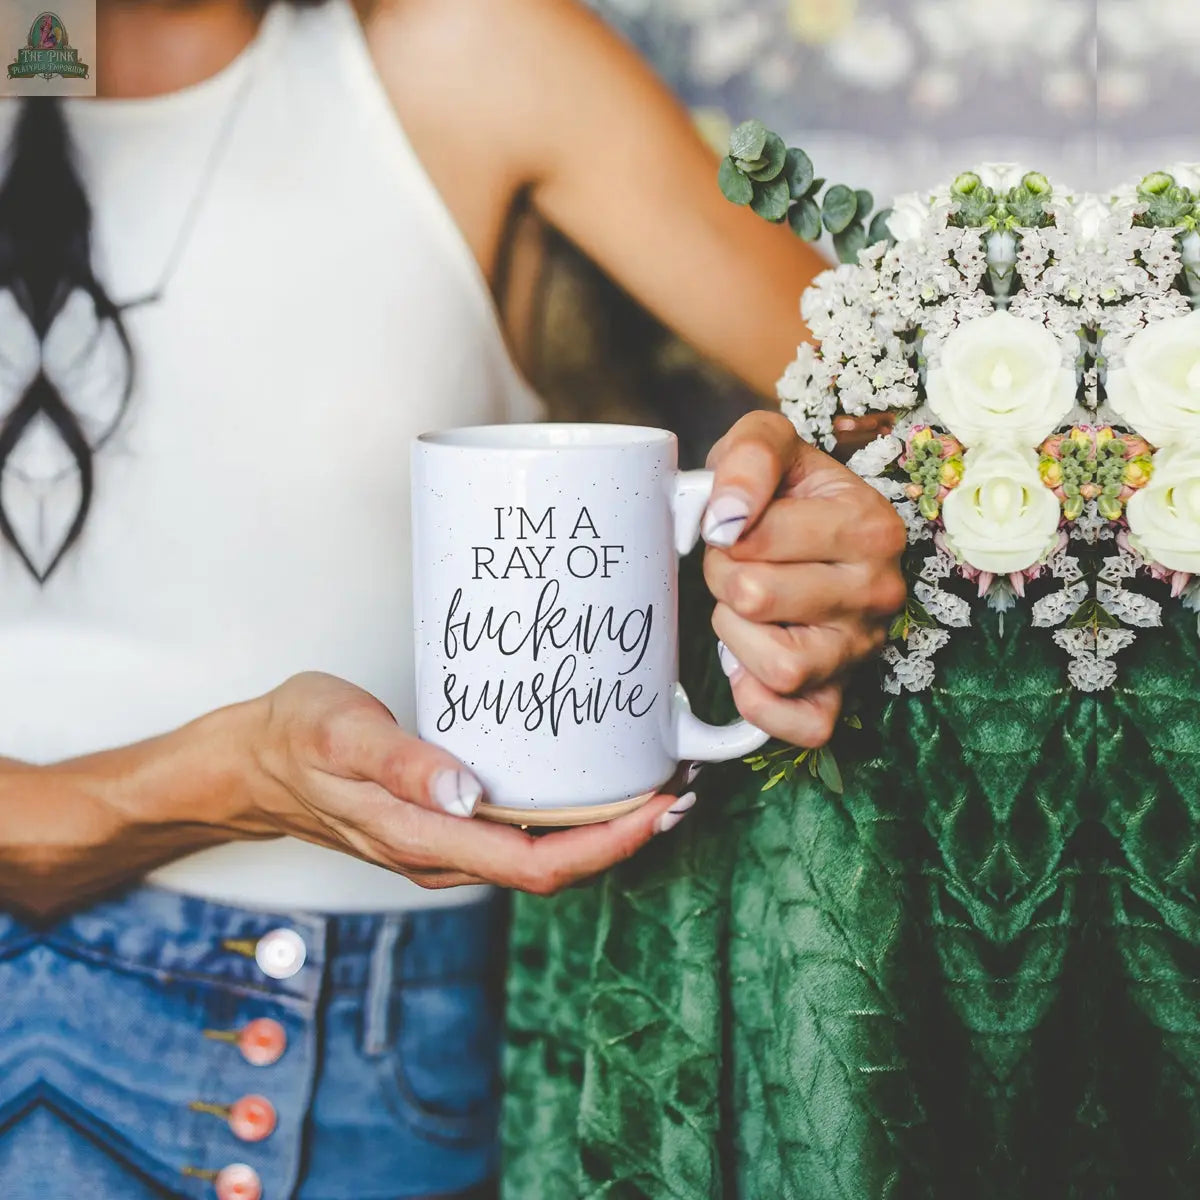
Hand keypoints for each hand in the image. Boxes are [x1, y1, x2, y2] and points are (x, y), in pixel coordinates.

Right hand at [230, 673, 686, 894]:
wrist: (249, 763)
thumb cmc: (294, 737)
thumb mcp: (339, 733)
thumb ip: (400, 763)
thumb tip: (464, 795)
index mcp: (422, 840)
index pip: (536, 865)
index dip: (608, 844)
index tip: (660, 806)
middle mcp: (439, 857)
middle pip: (550, 869)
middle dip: (622, 839)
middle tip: (677, 788)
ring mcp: (439, 849)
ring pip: (535, 858)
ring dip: (598, 831)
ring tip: (647, 783)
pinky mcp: (438, 829)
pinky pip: (514, 838)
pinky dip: (561, 819)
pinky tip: (581, 784)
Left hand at [700, 412, 906, 746]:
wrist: (809, 529)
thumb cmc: (786, 489)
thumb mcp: (769, 442)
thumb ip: (749, 456)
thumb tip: (726, 517)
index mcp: (871, 527)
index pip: (753, 538)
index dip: (723, 531)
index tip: (738, 524)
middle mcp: (879, 593)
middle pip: (755, 599)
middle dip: (723, 578)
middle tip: (738, 566)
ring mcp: (862, 651)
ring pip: (777, 667)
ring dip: (736, 636)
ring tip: (748, 609)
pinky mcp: (839, 697)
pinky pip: (800, 726)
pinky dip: (760, 703)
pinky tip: (749, 664)